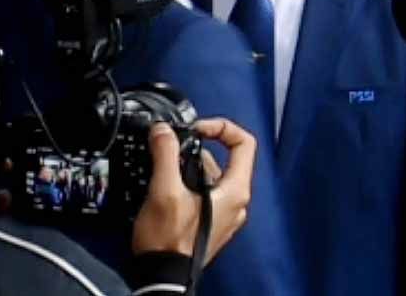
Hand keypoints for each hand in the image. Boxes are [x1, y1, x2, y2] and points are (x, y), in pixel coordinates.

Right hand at [131, 118, 255, 265]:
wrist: (161, 277)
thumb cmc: (168, 242)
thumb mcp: (164, 190)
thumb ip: (166, 154)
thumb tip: (164, 131)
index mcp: (235, 190)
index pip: (244, 142)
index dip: (221, 127)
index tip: (197, 129)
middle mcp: (236, 202)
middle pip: (225, 159)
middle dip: (197, 150)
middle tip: (174, 149)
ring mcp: (225, 214)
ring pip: (212, 176)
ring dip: (190, 167)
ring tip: (166, 171)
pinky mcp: (211, 222)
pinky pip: (205, 193)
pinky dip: (188, 184)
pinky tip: (168, 188)